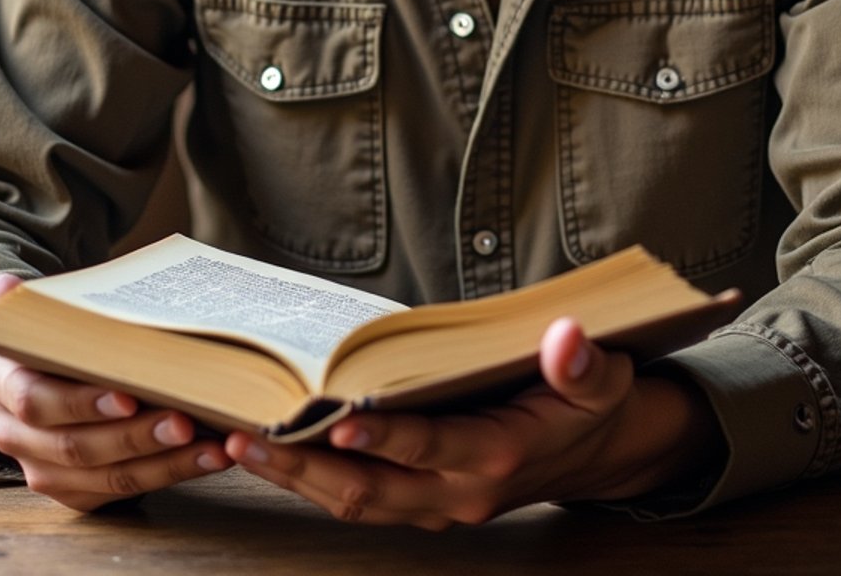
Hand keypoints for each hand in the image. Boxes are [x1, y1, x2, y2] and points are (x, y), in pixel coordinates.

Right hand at [0, 273, 231, 511]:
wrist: (46, 368)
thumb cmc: (57, 334)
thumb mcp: (37, 313)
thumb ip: (20, 302)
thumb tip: (3, 290)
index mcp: (5, 386)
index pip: (40, 402)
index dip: (83, 403)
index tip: (129, 396)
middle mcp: (17, 437)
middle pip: (79, 447)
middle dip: (137, 437)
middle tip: (186, 420)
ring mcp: (45, 471)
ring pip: (109, 477)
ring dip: (166, 463)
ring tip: (213, 445)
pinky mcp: (78, 492)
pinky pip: (127, 491)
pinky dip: (173, 474)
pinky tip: (211, 456)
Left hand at [224, 316, 724, 529]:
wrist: (601, 452)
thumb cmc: (594, 404)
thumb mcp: (603, 377)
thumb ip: (583, 362)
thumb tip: (565, 337)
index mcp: (498, 455)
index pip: (430, 446)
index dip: (385, 435)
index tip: (337, 417)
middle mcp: (459, 491)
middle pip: (370, 488)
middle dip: (303, 466)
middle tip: (245, 439)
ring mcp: (437, 503)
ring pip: (354, 500)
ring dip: (295, 477)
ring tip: (237, 446)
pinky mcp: (423, 499)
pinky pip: (359, 497)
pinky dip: (312, 479)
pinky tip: (273, 452)